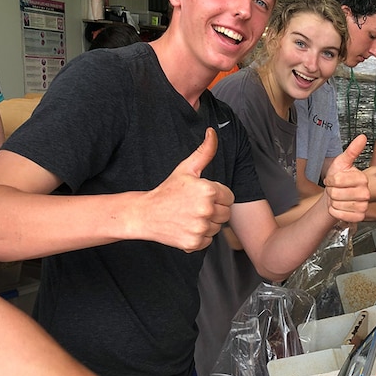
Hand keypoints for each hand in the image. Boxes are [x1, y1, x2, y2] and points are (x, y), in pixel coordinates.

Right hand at [142, 128, 233, 251]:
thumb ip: (204, 152)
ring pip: (217, 228)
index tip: (202, 195)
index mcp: (208, 191)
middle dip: (214, 210)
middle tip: (195, 206)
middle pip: (226, 213)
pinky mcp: (194, 243)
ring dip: (207, 223)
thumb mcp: (186, 169)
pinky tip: (186, 227)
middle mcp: (206, 210)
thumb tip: (213, 132)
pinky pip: (208, 241)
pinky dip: (199, 236)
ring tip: (190, 216)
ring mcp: (200, 228)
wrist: (145, 213)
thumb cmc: (167, 190)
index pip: (229, 197)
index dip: (217, 196)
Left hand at [322, 135, 370, 221]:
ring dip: (333, 202)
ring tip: (337, 198)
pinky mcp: (359, 216)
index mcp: (362, 178)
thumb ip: (352, 150)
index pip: (338, 179)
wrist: (336, 196)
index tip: (332, 180)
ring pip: (338, 205)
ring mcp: (363, 205)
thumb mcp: (342, 163)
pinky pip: (341, 215)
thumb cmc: (339, 180)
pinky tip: (338, 207)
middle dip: (331, 192)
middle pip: (337, 193)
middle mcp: (365, 192)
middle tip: (334, 190)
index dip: (330, 180)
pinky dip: (335, 212)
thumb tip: (362, 137)